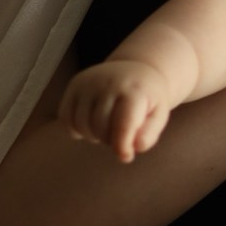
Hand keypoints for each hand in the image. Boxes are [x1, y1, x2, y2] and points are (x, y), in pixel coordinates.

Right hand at [58, 59, 174, 164]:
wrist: (136, 68)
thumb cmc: (148, 98)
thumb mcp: (159, 114)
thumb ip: (149, 134)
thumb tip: (130, 149)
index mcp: (134, 90)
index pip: (123, 123)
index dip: (122, 145)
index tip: (125, 157)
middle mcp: (108, 82)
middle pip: (100, 128)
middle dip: (110, 140)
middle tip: (120, 135)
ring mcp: (88, 82)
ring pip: (82, 125)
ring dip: (93, 136)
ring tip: (107, 128)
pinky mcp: (74, 85)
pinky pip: (66, 118)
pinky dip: (76, 129)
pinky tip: (90, 125)